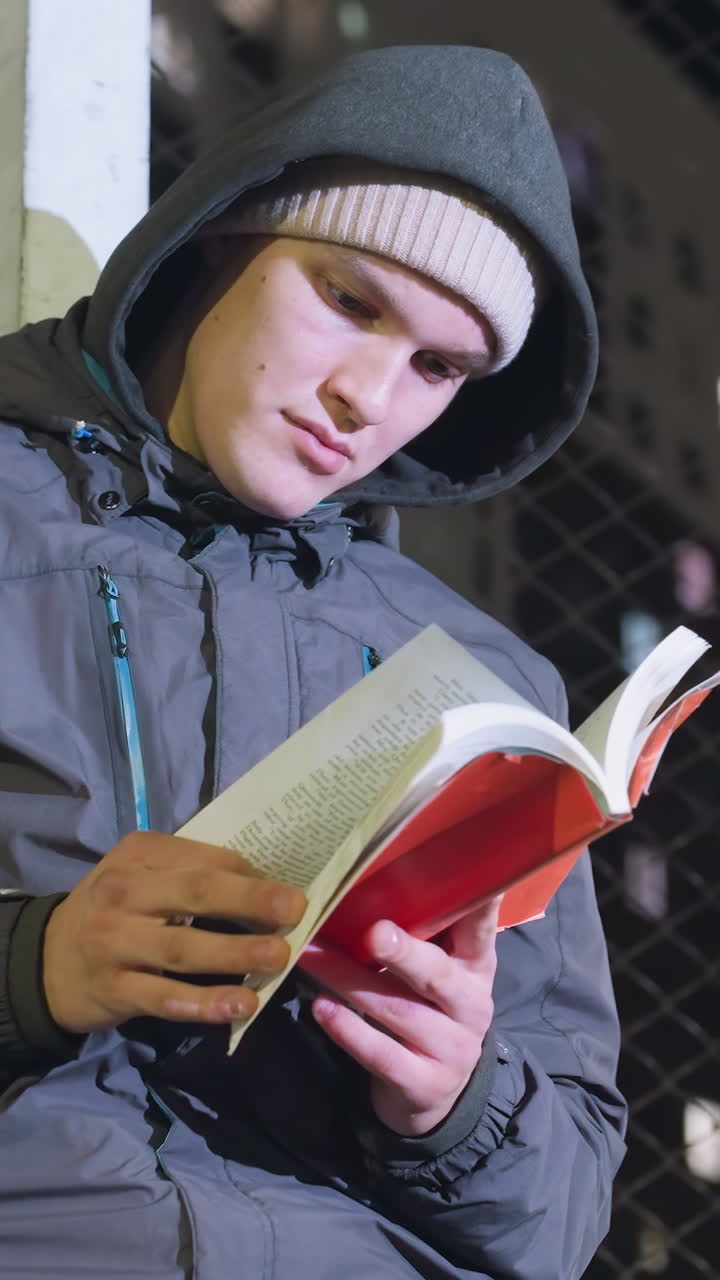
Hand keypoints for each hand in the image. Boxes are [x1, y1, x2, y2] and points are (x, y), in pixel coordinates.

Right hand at [42, 831, 305, 1033]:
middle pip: (195, 893)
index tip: (289, 892)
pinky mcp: (113, 990)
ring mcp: (115, 943)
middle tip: (295, 911)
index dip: (251, 876)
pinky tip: (240, 1006)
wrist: (45, 961)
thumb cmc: (116, 911)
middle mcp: (123, 893)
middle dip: (249, 901)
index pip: (204, 860)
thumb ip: (192, 874)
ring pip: (183, 948)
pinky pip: (165, 998)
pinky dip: (204, 1003)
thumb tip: (266, 887)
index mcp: (138, 855)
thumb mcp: (142, 875)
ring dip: (235, 953)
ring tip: (278, 959)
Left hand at [299, 897, 498, 1135]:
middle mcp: (470, 1005)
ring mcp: (451, 1048)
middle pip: (438, 975)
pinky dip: (348, 1031)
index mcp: (475, 967)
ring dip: (350, 982)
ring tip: (313, 958)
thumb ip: (420, 935)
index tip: (472, 878)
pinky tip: (321, 1008)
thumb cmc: (427, 1010)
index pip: (480, 929)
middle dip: (405, 953)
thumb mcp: (436, 973)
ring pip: (398, 1011)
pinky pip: (382, 1055)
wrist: (434, 1093)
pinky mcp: (423, 1083)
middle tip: (375, 932)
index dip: (480, 905)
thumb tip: (372, 878)